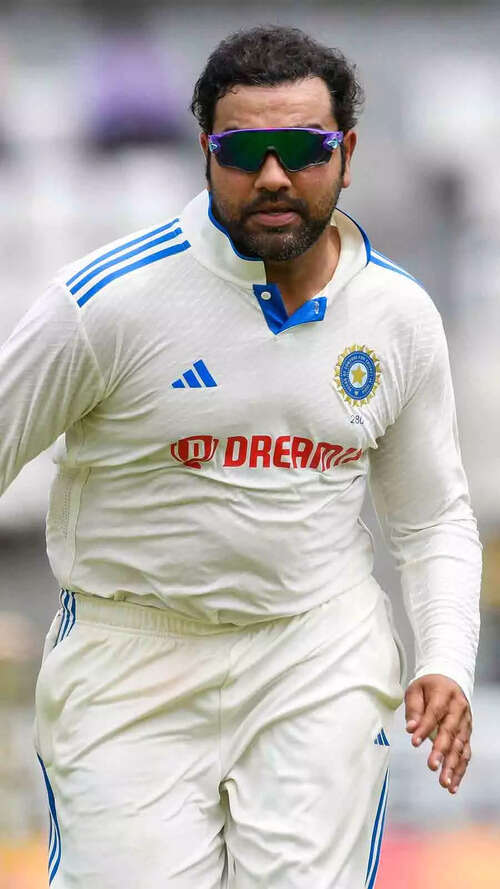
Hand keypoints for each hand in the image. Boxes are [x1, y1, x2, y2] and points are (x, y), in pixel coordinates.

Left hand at [404, 674, 471, 793]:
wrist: (450, 680)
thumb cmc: (430, 686)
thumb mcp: (416, 690)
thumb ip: (414, 709)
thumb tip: (411, 728)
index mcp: (445, 694)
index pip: (435, 713)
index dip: (425, 728)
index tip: (414, 741)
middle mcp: (459, 710)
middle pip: (450, 732)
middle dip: (441, 751)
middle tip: (432, 766)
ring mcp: (465, 723)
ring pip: (460, 746)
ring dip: (453, 766)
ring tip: (445, 782)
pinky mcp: (467, 734)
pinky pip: (465, 753)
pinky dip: (460, 769)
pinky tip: (453, 784)